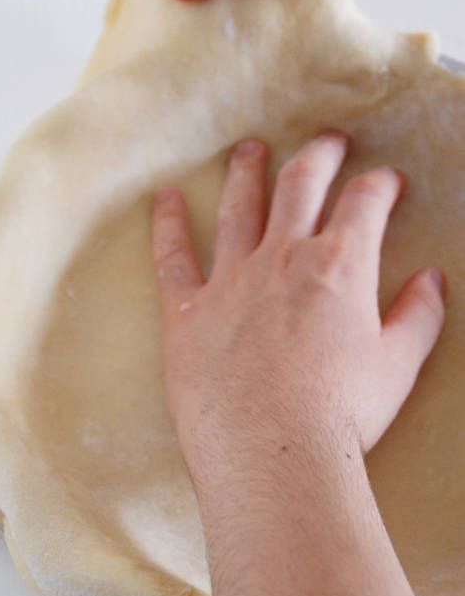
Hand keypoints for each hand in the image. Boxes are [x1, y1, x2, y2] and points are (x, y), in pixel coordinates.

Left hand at [151, 133, 445, 484]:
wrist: (271, 453)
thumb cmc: (340, 414)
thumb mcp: (398, 364)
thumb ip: (419, 316)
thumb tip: (432, 280)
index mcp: (339, 266)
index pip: (365, 202)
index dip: (380, 185)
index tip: (387, 182)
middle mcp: (282, 258)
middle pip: (300, 185)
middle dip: (318, 155)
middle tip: (327, 142)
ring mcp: (230, 281)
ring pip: (237, 208)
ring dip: (245, 173)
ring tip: (247, 149)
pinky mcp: (187, 312)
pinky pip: (172, 258)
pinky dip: (167, 225)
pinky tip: (163, 200)